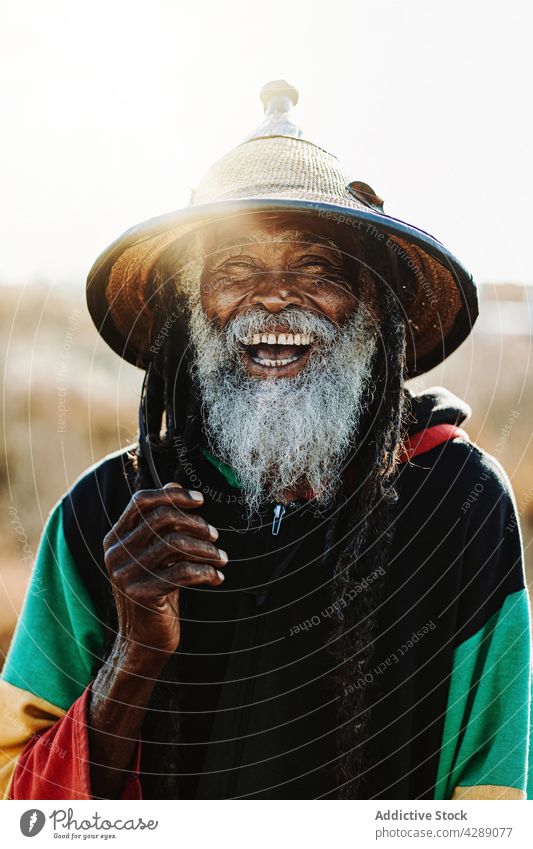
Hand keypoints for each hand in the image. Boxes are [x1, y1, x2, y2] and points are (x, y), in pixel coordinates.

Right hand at [103, 483, 226, 664]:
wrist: (143, 642)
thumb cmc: (155, 593)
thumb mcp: (156, 555)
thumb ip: (162, 524)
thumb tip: (173, 485)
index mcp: (116, 538)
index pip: (141, 501)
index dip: (173, 495)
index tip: (200, 500)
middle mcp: (116, 553)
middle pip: (161, 518)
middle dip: (195, 523)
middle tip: (215, 536)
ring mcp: (126, 573)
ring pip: (175, 543)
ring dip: (206, 549)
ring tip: (221, 558)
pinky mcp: (142, 594)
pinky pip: (183, 572)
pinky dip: (206, 572)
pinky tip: (217, 577)